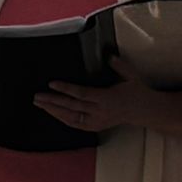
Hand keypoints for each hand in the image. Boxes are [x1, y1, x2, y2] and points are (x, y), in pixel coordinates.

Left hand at [34, 58, 155, 133]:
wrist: (145, 111)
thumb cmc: (136, 91)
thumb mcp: (131, 75)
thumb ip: (119, 65)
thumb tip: (108, 55)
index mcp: (107, 98)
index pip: (81, 94)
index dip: (65, 89)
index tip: (51, 84)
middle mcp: (100, 111)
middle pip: (71, 107)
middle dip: (52, 102)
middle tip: (37, 96)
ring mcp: (97, 121)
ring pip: (71, 118)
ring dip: (54, 111)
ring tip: (40, 104)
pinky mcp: (96, 127)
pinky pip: (76, 125)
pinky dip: (63, 119)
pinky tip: (53, 114)